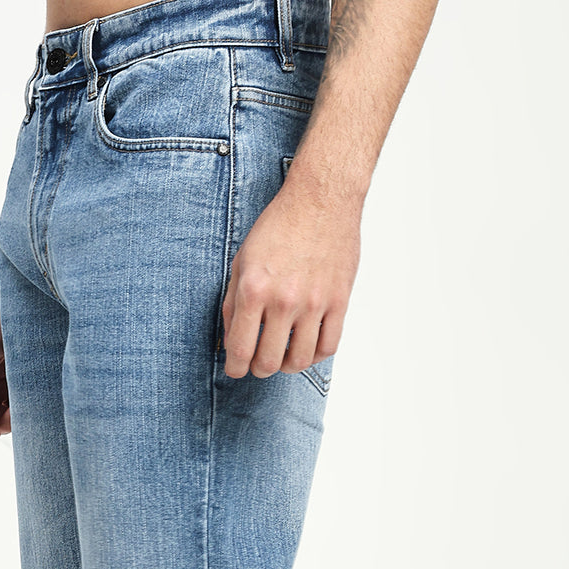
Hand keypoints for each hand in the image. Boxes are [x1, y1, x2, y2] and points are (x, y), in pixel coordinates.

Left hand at [221, 179, 360, 380]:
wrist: (321, 199)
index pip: (240, 349)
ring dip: (287, 366)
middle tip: (258, 363)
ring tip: (283, 356)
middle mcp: (283, 300)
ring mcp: (314, 303)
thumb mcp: (242, 260)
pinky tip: (307, 346)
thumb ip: (232, 302)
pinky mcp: (339, 301)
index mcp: (254, 289)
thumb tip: (229, 339)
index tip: (236, 369)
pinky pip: (328, 346)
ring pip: (300, 361)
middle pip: (269, 362)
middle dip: (259, 369)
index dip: (235, 368)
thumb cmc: (280, 225)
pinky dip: (315, 355)